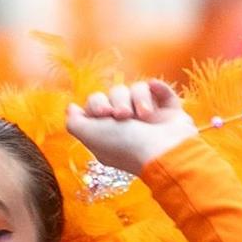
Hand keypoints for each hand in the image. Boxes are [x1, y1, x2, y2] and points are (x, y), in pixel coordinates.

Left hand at [66, 80, 195, 174]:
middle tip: (124, 116)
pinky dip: (158, 89)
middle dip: (118, 100)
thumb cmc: (125, 146)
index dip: (97, 104)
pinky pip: (160, 89)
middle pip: (115, 93)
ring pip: (137, 89)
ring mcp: (149, 118)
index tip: (104, 114)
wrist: (164, 152)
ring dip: (139, 98)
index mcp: (108, 134)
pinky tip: (155, 91)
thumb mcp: (90, 135)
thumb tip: (72, 108)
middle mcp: (127, 125)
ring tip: (145, 115)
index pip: (96, 104)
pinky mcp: (169, 112)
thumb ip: (74, 122)